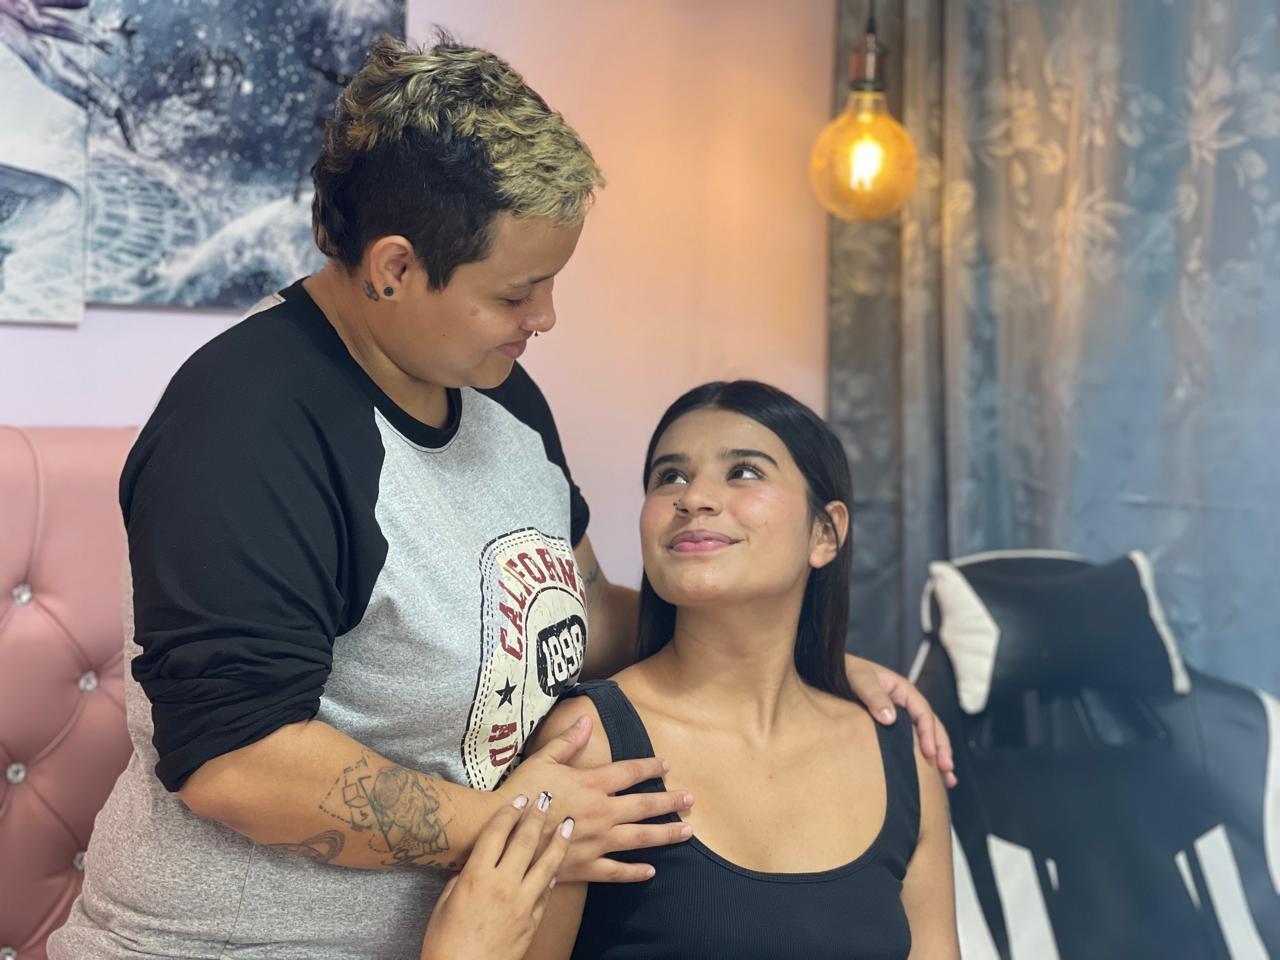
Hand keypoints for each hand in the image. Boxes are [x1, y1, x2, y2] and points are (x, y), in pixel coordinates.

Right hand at [420, 793, 572, 959]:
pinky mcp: (533, 920)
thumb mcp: (444, 904)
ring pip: (546, 863)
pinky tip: (557, 864)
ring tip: (568, 823)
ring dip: (558, 840)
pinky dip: (552, 874)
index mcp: (476, 876)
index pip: (496, 833)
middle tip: (546, 799)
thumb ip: (462, 880)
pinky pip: (546, 890)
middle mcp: (503, 884)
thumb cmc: (445, 943)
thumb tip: (473, 867)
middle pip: (524, 841)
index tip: (518, 799)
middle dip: (536, 816)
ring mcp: (522, 902)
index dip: (508, 812)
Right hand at [498, 714, 694, 882]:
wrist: (500, 830)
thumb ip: (569, 741)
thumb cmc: (520, 792)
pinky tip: (651, 871)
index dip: (650, 768)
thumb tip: (588, 720)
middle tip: (690, 801)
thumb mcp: (543, 759)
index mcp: (592, 784)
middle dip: (670, 802)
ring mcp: (596, 841)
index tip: (666, 766)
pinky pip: (616, 872)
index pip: (629, 772)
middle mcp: (601, 812)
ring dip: (665, 835)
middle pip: (644, 806)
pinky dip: (635, 872)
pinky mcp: (586, 866)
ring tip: (686, 832)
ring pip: (639, 838)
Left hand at [845, 656, 956, 787]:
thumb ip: (874, 696)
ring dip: (939, 756)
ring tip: (949, 779)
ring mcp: (902, 716)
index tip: (928, 753)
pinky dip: (925, 758)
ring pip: (928, 736)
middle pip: (932, 726)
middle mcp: (907, 703)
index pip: (923, 713)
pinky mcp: (894, 727)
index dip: (928, 733)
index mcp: (903, 690)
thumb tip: (890, 718)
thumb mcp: (860, 680)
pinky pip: (914, 742)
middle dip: (941, 748)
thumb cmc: (847, 672)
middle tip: (947, 770)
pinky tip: (933, 776)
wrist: (831, 671)